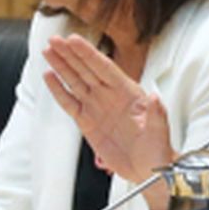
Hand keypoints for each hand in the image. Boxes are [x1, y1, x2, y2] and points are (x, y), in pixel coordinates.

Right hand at [42, 34, 174, 182]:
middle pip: (86, 69)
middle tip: (55, 39)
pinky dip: (58, 90)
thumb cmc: (158, 149)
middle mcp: (110, 96)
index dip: (88, 53)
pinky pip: (69, 103)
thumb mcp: (160, 132)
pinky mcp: (87, 122)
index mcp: (128, 93)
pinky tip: (49, 76)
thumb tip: (155, 98)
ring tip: (48, 50)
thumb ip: (157, 114)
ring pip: (75, 81)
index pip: (104, 68)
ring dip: (61, 66)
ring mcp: (97, 107)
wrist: (149, 170)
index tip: (74, 40)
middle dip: (70, 54)